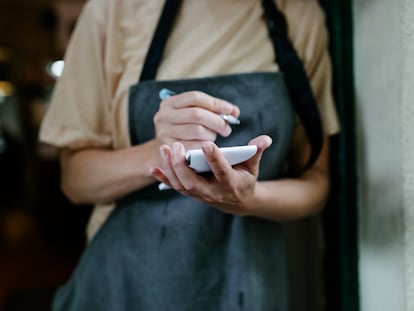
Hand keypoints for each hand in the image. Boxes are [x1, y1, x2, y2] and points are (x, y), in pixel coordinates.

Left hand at [150, 135, 272, 215]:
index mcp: (231, 183)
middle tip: (177, 146)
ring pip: (182, 185)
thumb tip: (265, 138)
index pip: (222, 171)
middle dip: (183, 165)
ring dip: (171, 168)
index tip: (207, 143)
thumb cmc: (245, 179)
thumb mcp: (253, 167)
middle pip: (194, 182)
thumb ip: (256, 152)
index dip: (215, 159)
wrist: (237, 202)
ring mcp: (200, 194)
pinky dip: (164, 178)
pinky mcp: (191, 193)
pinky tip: (153, 167)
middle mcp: (213, 192)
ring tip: (165, 148)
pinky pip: (175, 187)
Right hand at [153, 91, 239, 150]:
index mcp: (169, 103)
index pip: (196, 97)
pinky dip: (206, 146)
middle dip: (217, 121)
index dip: (216, 103)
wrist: (165, 154)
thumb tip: (234, 111)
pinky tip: (208, 147)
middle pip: (197, 114)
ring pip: (197, 130)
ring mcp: (163, 133)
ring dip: (211, 135)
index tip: (231, 111)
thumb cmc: (184, 131)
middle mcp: (163, 116)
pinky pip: (194, 146)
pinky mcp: (169, 149)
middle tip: (227, 129)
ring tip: (214, 137)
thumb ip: (212, 111)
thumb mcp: (192, 116)